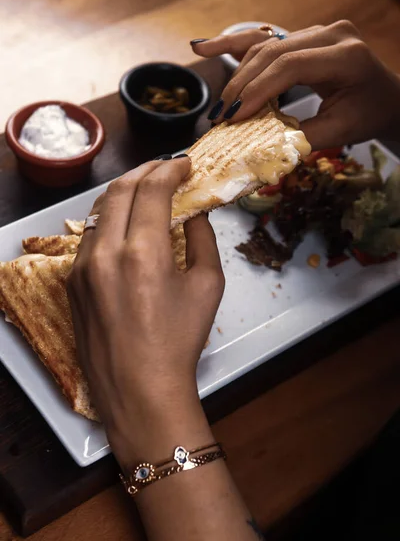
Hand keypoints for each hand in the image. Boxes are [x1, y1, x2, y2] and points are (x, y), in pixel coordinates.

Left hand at [67, 157, 224, 466]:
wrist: (139, 390)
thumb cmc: (179, 342)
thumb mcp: (207, 287)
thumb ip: (203, 239)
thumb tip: (195, 212)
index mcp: (143, 252)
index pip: (152, 189)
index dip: (170, 169)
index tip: (185, 165)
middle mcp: (105, 252)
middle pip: (119, 189)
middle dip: (145, 171)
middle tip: (165, 169)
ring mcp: (82, 266)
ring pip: (99, 210)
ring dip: (124, 193)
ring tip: (145, 191)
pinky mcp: (72, 281)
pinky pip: (90, 236)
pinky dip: (110, 220)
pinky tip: (126, 226)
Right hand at [192, 21, 399, 148]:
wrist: (385, 98)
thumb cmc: (366, 115)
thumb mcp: (340, 131)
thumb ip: (301, 137)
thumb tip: (258, 147)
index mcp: (346, 55)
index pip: (290, 66)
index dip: (257, 90)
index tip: (233, 117)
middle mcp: (331, 34)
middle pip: (272, 53)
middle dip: (241, 86)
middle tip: (220, 116)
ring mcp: (316, 30)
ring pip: (264, 46)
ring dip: (237, 75)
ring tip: (219, 105)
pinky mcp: (303, 35)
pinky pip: (264, 38)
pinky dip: (234, 45)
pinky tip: (204, 47)